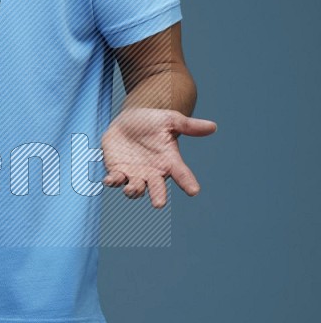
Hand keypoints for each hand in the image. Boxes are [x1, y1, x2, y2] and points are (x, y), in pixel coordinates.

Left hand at [100, 106, 216, 209]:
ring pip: (135, 189)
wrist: (129, 119)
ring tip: (132, 188)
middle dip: (157, 196)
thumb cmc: (153, 122)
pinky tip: (109, 180)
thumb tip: (213, 126)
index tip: (194, 191)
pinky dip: (112, 181)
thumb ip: (189, 125)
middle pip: (157, 189)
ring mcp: (134, 174)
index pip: (181, 174)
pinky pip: (114, 180)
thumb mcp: (170, 120)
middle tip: (159, 203)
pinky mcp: (117, 170)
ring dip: (133, 190)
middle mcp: (153, 173)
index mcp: (169, 162)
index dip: (188, 183)